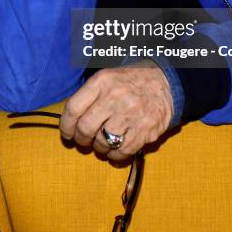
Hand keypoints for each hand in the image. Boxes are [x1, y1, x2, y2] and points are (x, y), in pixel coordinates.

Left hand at [59, 62, 173, 160]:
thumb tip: (70, 121)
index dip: (66, 125)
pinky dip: (115, 155)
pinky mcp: (144, 130)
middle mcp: (115, 97)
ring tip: (103, 141)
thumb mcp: (108, 76)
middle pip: (85, 128)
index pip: (73, 108)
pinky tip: (116, 148)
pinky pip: (121, 152)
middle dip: (81, 139)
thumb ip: (89, 95)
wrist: (165, 81)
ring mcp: (131, 114)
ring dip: (98, 147)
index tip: (67, 133)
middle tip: (84, 140)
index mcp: (103, 81)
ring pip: (102, 143)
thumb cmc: (130, 81)